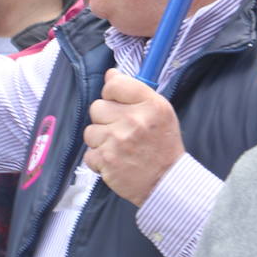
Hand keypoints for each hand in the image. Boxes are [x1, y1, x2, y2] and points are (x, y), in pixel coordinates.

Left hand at [83, 70, 184, 206]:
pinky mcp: (106, 160)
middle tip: (121, 131)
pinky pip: (89, 153)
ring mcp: (118, 141)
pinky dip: (99, 159)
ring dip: (101, 140)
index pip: (114, 84)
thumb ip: (134, 91)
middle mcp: (134, 121)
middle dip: (105, 119)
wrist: (167, 183)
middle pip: (97, 107)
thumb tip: (110, 74)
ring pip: (89, 131)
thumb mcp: (160, 113)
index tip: (119, 104)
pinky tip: (115, 161)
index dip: (112, 94)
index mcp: (151, 106)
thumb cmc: (162, 146)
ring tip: (119, 148)